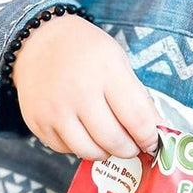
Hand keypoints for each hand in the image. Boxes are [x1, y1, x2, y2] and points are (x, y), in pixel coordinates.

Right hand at [12, 13, 158, 160]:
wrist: (37, 41)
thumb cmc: (84, 49)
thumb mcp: (117, 60)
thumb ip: (137, 95)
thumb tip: (154, 129)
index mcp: (106, 71)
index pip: (136, 119)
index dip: (149, 137)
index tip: (152, 142)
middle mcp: (79, 92)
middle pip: (114, 140)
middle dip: (130, 149)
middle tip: (133, 145)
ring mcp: (55, 110)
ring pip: (90, 152)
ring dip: (106, 152)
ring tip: (110, 141)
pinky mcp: (37, 122)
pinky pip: (66, 150)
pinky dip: (79, 146)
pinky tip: (84, 131)